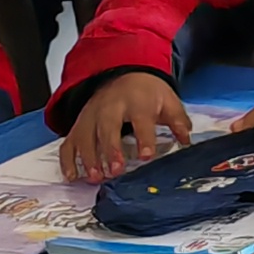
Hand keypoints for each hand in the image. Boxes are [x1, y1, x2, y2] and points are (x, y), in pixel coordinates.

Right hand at [59, 72, 191, 180]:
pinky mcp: (79, 124)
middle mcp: (110, 107)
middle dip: (110, 149)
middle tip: (116, 170)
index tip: (147, 156)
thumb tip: (186, 139)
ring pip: (85, 136)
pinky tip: (72, 176)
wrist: (123, 76)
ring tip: (96, 177)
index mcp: (136, 101)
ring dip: (88, 158)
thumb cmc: (146, 93)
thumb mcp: (168, 100)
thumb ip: (178, 120)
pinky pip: (69, 142)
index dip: (145, 138)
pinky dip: (67, 159)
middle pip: (107, 127)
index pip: (141, 119)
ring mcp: (91, 116)